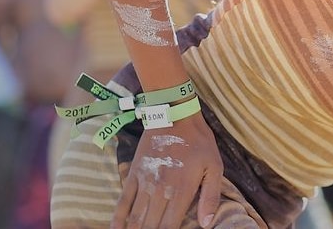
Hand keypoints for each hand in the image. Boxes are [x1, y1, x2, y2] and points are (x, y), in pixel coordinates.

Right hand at [112, 111, 222, 228]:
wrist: (174, 115)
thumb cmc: (199, 142)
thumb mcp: (214, 166)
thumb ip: (211, 196)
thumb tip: (207, 224)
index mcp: (182, 191)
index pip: (170, 227)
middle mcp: (161, 191)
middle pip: (151, 226)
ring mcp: (145, 183)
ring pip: (136, 218)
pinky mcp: (134, 174)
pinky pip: (123, 201)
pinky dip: (118, 218)